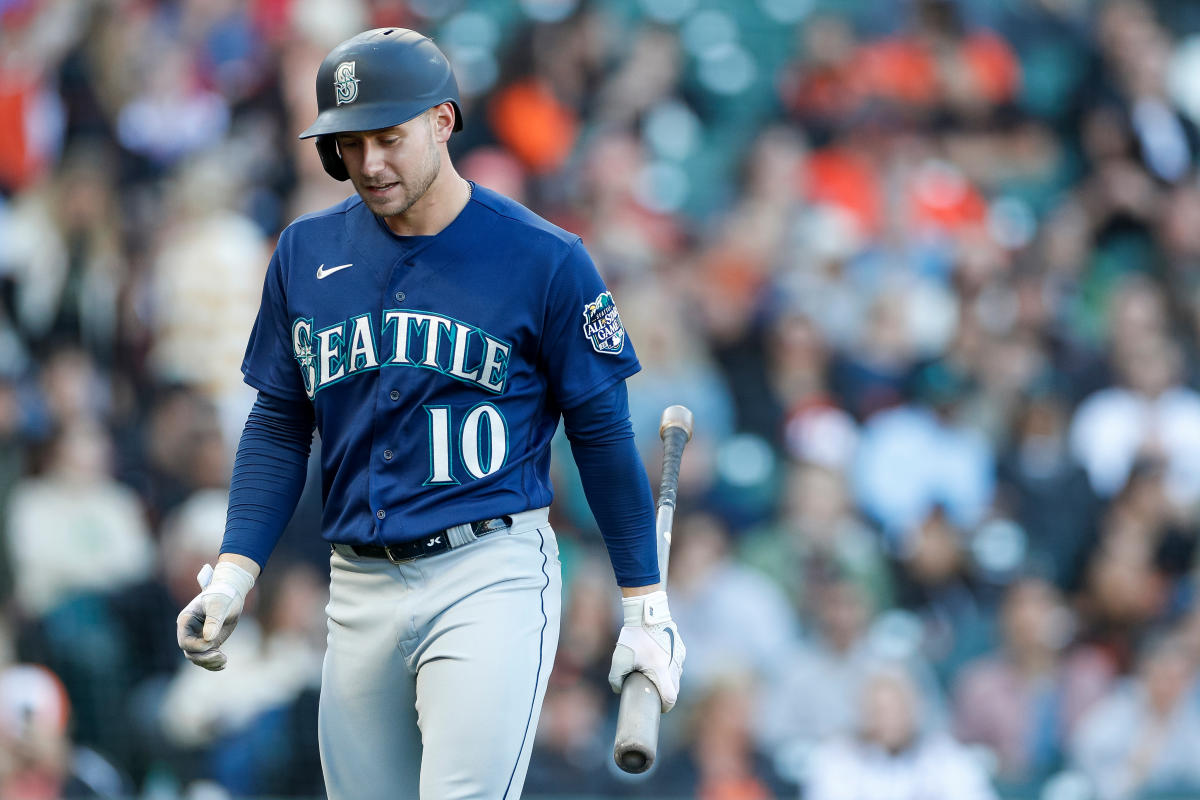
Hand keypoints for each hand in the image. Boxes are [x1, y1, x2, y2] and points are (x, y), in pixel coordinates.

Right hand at [176, 561, 255, 670]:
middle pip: (190, 653)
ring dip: (210, 663)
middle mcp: (189, 631)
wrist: (231, 593)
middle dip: (204, 658)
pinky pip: (206, 657)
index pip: (185, 642)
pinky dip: (213, 663)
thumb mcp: (219, 605)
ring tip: (224, 660)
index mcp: (186, 621)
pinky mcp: (209, 641)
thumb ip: (213, 620)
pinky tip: (223, 664)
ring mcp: (198, 637)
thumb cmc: (223, 595)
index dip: (198, 646)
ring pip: (198, 658)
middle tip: (222, 657)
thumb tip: (208, 638)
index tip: (213, 643)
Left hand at [608, 590, 684, 711]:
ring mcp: (679, 656)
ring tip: (653, 675)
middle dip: (665, 695)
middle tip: (652, 693)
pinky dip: (669, 668)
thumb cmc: (633, 637)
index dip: (665, 706)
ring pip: (677, 677)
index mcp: (660, 670)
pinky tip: (657, 662)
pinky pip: (677, 665)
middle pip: (675, 689)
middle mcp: (673, 665)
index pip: (670, 697)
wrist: (646, 614)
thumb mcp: (619, 659)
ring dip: (668, 681)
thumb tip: (618, 690)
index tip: (657, 707)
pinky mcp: (680, 648)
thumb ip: (616, 679)